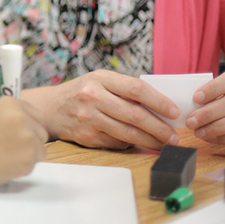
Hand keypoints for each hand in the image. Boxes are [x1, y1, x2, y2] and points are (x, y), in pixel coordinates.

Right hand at [0, 97, 48, 189]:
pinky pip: (35, 162)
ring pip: (41, 148)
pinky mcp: (28, 159)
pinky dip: (24, 165)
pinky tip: (6, 163)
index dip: (27, 125)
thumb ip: (9, 114)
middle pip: (41, 131)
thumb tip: (28, 119)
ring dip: (28, 153)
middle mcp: (21, 118)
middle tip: (9, 147)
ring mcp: (27, 139)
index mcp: (10, 104)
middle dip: (30, 140)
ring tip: (6, 156)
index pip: (36, 114)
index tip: (16, 133)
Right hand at [28, 70, 179, 149]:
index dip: (159, 101)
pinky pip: (116, 143)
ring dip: (150, 141)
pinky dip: (131, 145)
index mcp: (100, 79)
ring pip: (128, 133)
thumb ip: (124, 89)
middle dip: (160, 128)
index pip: (136, 89)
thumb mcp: (99, 81)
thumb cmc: (81, 92)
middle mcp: (93, 97)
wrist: (50, 108)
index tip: (174, 112)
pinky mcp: (87, 136)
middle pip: (135, 115)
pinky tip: (141, 144)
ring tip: (164, 143)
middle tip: (174, 136)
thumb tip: (159, 106)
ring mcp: (89, 118)